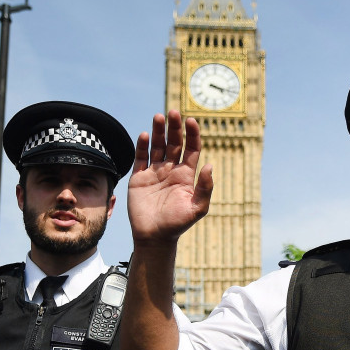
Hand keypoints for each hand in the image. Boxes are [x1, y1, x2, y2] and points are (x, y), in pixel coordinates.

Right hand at [128, 110, 213, 243]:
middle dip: (174, 128)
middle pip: (173, 143)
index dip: (192, 134)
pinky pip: (141, 157)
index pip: (191, 149)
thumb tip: (209, 166)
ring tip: (159, 117)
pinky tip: (146, 135)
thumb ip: (205, 188)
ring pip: (157, 146)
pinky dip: (142, 146)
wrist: (154, 237)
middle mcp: (171, 170)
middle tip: (173, 112)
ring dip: (158, 132)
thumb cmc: (178, 224)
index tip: (191, 121)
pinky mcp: (139, 178)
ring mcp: (155, 173)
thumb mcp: (197, 208)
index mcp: (186, 175)